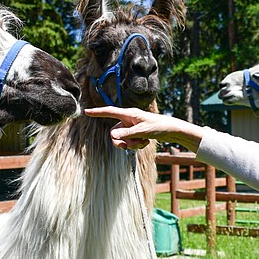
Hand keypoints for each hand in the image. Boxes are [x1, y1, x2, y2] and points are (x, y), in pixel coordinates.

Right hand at [85, 106, 205, 151]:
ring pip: (123, 140)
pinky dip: (137, 145)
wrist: (171, 131)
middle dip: (121, 142)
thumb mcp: (142, 131)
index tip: (86, 111)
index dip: (98, 112)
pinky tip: (146, 143)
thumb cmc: (158, 127)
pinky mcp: (136, 134)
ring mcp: (132, 128)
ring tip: (143, 143)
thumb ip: (127, 134)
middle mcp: (128, 120)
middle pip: (114, 133)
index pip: (110, 112)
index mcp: (129, 114)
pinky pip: (130, 143)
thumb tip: (112, 136)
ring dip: (131, 145)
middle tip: (127, 147)